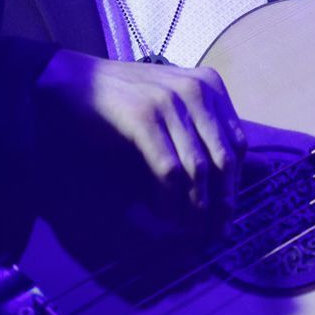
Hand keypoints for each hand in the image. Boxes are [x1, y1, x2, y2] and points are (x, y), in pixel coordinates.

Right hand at [34, 50, 243, 229]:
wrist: (73, 81)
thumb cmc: (125, 100)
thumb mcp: (172, 107)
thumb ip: (202, 132)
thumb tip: (240, 177)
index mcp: (210, 85)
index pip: (238, 144)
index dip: (235, 184)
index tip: (227, 215)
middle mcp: (196, 90)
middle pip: (223, 159)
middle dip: (221, 203)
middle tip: (215, 234)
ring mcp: (169, 101)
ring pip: (198, 169)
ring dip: (195, 207)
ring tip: (188, 229)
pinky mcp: (143, 117)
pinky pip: (168, 170)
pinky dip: (169, 199)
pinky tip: (163, 215)